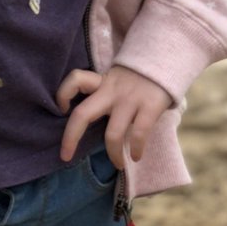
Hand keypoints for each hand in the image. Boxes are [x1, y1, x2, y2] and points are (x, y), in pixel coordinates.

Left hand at [56, 65, 171, 167]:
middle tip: (65, 156)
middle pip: (83, 114)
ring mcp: (129, 100)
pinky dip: (136, 149)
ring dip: (113, 154)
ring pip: (112, 134)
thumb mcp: (115, 79)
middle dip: (70, 138)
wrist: (164, 61)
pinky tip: (137, 157)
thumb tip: (88, 117)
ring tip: (118, 164)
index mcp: (101, 82)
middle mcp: (111, 91)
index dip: (63, 93)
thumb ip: (103, 92)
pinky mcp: (149, 107)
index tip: (62, 108)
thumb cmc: (136, 77)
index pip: (75, 79)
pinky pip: (139, 134)